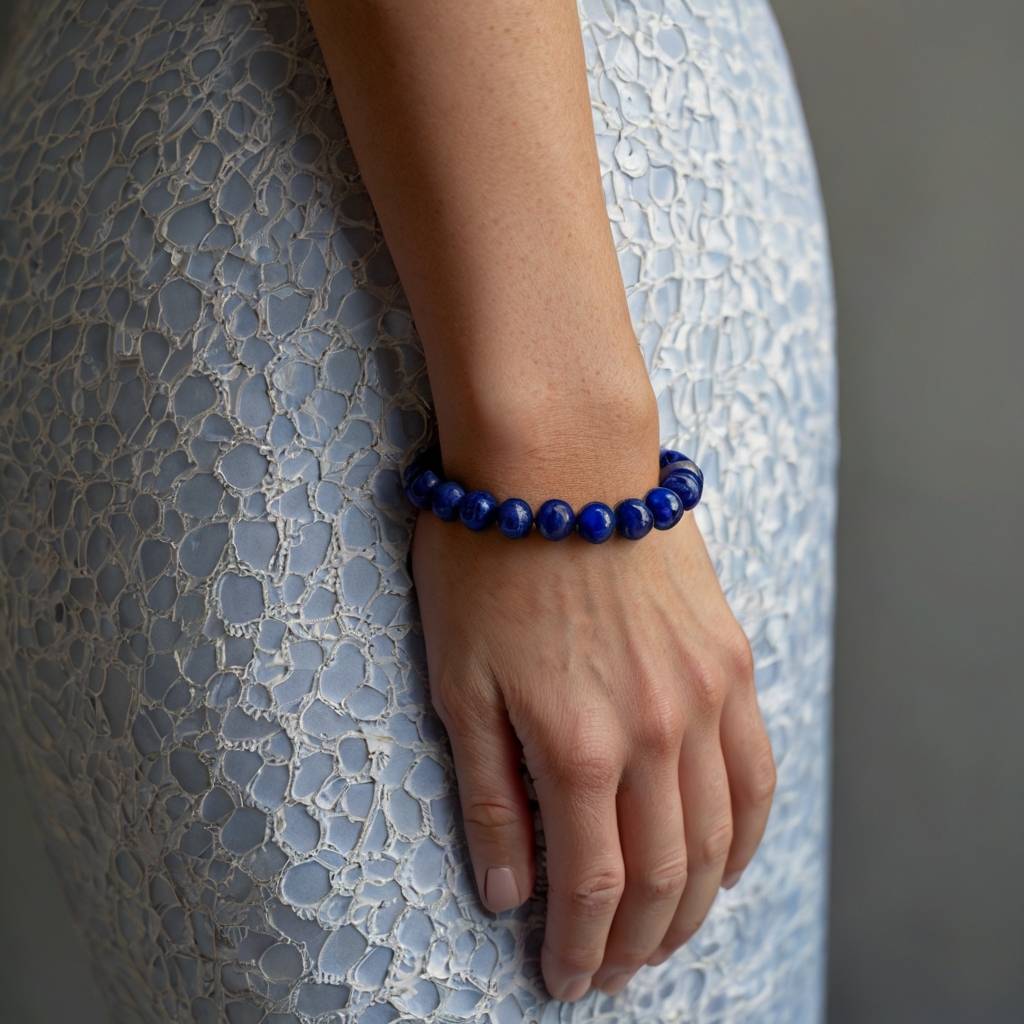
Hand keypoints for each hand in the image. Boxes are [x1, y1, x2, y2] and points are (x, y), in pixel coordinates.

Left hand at [411, 495, 775, 1001]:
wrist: (559, 457)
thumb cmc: (490, 558)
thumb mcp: (459, 679)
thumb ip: (488, 793)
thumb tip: (505, 892)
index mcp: (579, 746)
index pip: (589, 887)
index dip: (578, 947)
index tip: (562, 980)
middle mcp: (656, 733)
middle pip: (662, 877)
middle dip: (637, 944)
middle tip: (612, 974)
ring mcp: (704, 696)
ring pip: (719, 838)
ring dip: (695, 905)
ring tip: (666, 940)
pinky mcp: (729, 660)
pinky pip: (758, 769)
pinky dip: (747, 833)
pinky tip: (727, 862)